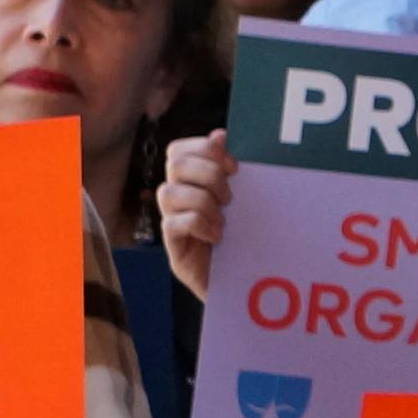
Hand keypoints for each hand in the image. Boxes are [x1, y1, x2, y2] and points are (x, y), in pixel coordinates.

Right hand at [157, 133, 236, 303]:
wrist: (249, 283)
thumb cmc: (247, 237)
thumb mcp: (246, 199)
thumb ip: (232, 169)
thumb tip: (221, 134)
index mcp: (193, 182)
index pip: (179, 150)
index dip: (203, 149)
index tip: (233, 165)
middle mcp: (178, 200)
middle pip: (174, 164)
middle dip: (208, 173)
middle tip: (230, 196)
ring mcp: (173, 224)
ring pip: (168, 192)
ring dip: (203, 201)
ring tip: (223, 219)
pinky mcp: (174, 249)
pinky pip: (171, 223)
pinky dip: (198, 223)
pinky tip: (217, 235)